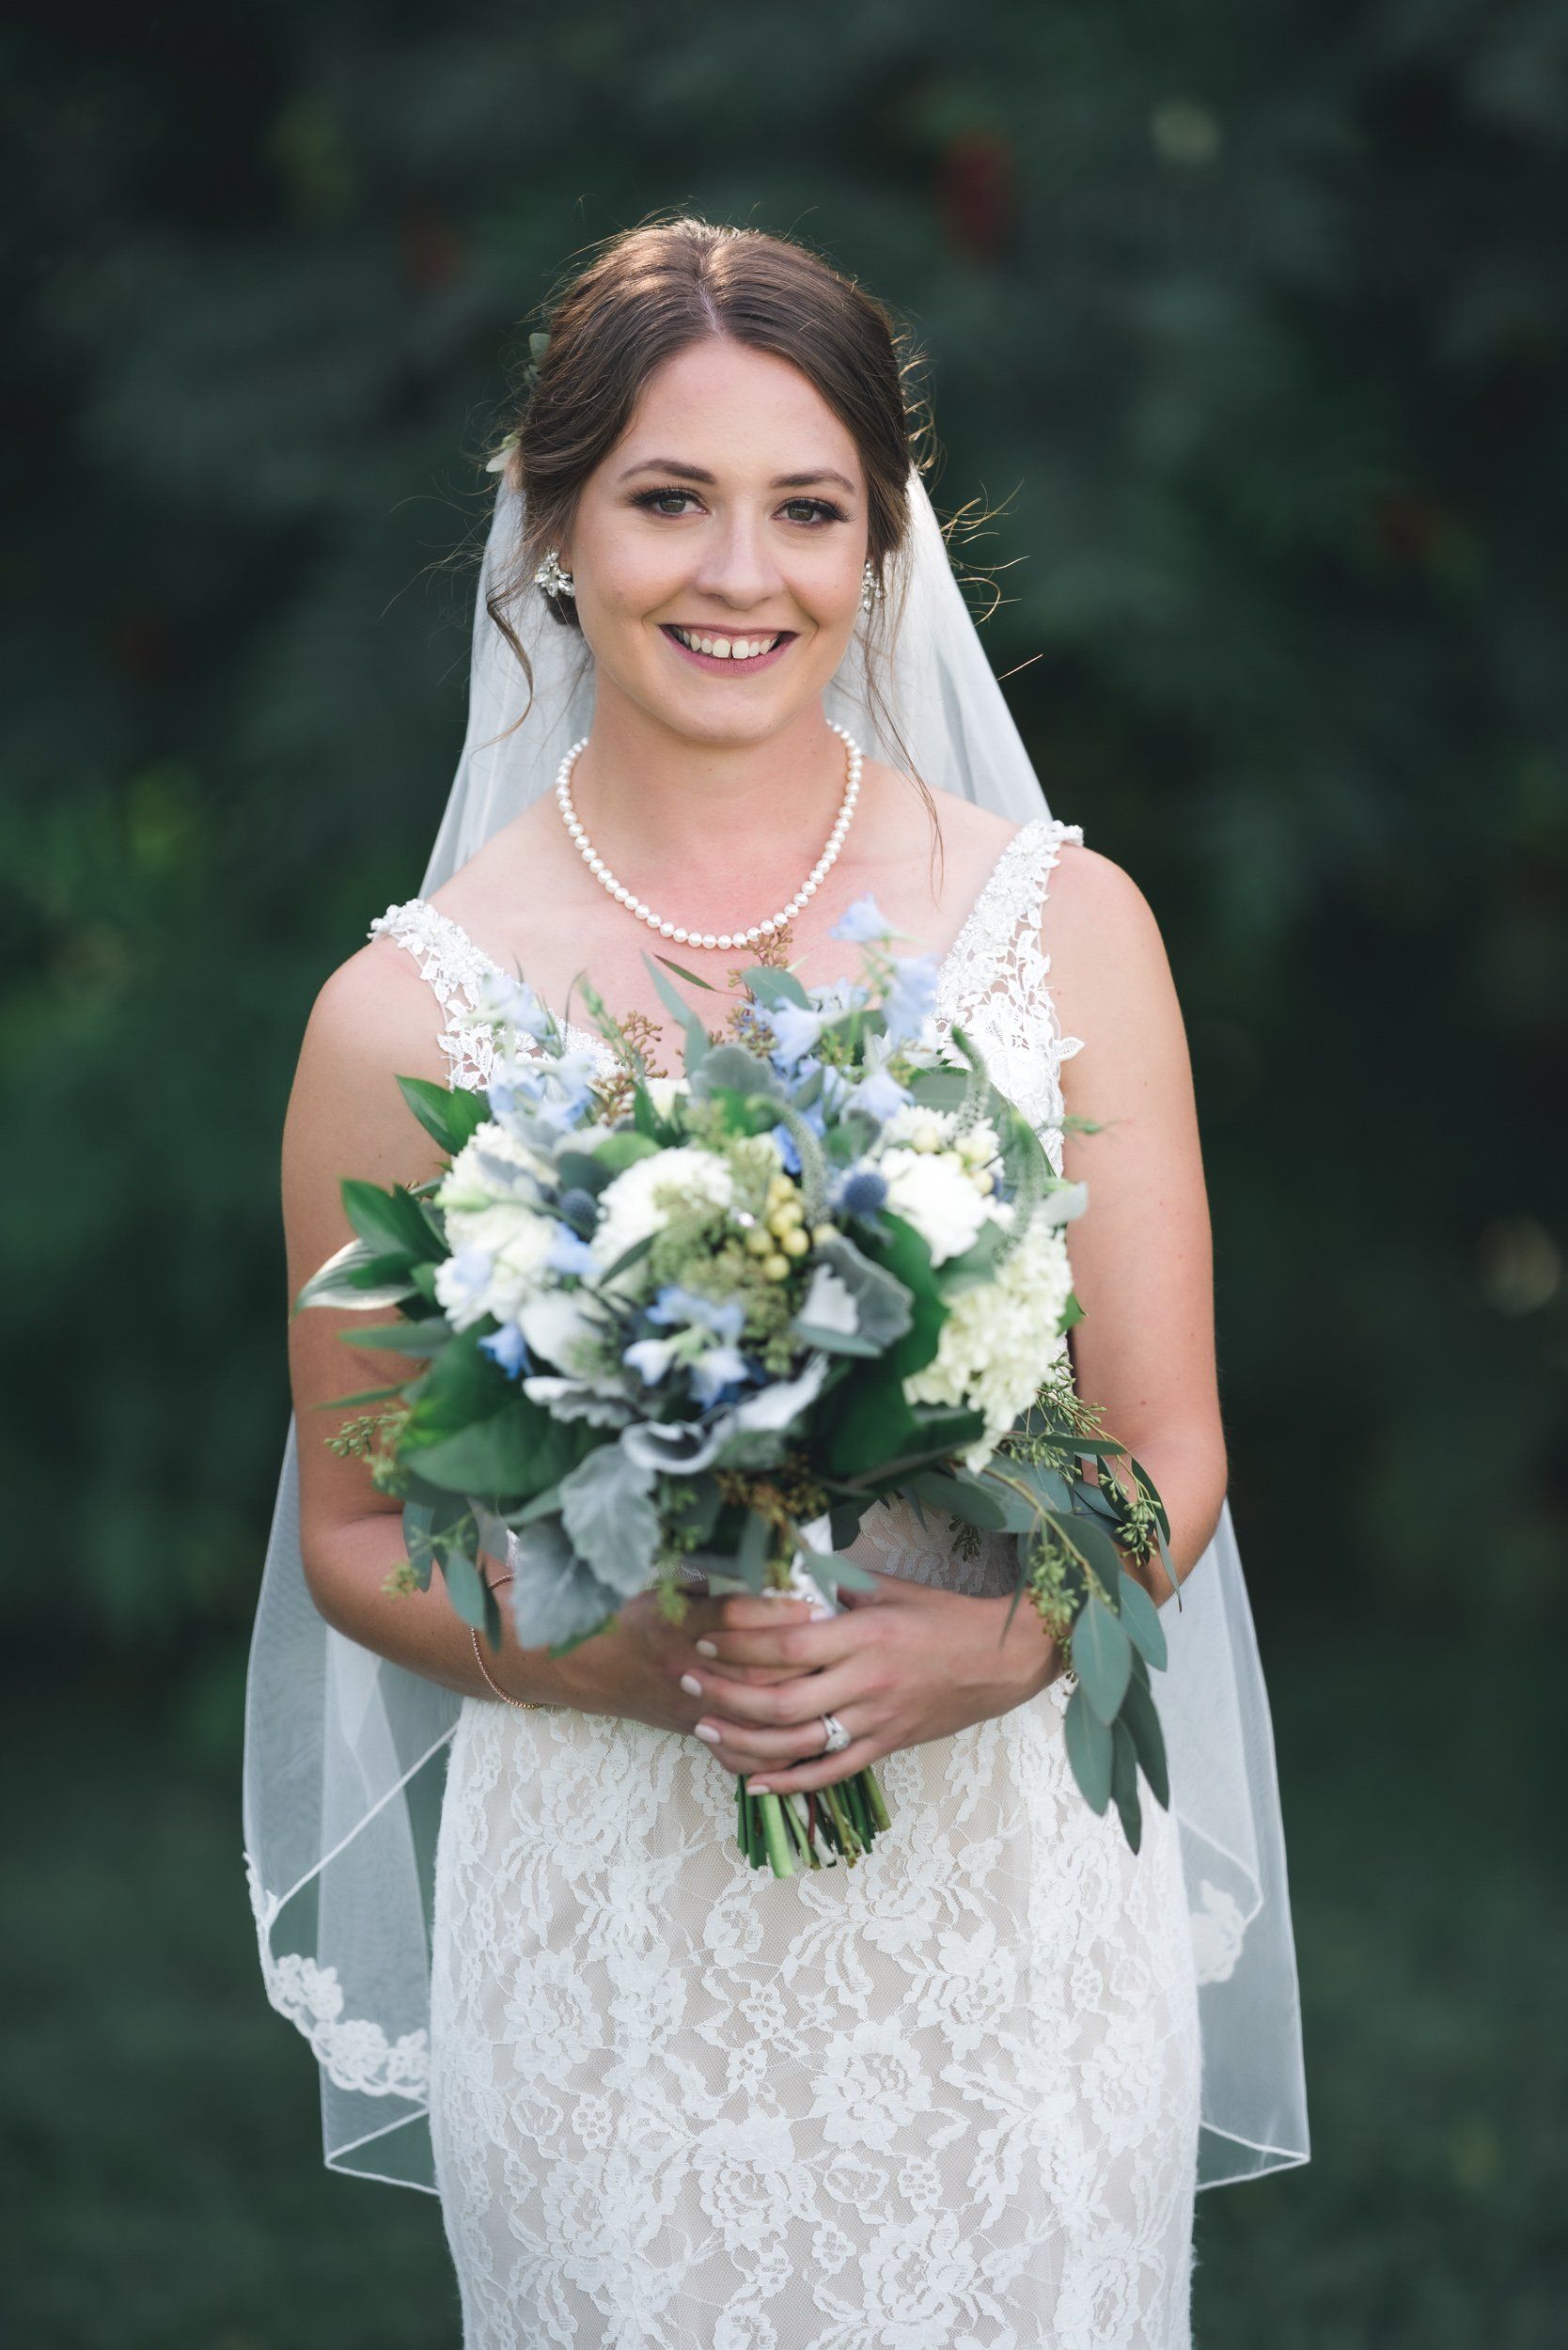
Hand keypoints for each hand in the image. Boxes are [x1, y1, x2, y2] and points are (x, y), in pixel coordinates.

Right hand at [545, 1581, 822, 1734]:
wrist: (592, 1666)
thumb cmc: (634, 1616)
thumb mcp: (664, 1585)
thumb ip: (711, 1578)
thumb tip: (768, 1560)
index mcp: (675, 1622)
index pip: (733, 1616)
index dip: (776, 1609)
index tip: (815, 1601)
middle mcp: (685, 1667)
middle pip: (754, 1668)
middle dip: (801, 1656)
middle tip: (843, 1644)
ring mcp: (693, 1705)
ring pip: (753, 1712)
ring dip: (798, 1701)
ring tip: (835, 1686)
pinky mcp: (697, 1730)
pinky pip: (741, 1752)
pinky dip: (776, 1749)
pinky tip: (809, 1736)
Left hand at [671, 1568, 1062, 1794]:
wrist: (1004, 1659)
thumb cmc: (946, 1616)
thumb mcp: (892, 1589)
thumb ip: (841, 1590)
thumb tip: (790, 1579)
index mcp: (865, 1634)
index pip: (787, 1644)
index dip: (739, 1643)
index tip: (705, 1637)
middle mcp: (866, 1681)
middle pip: (781, 1698)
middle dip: (725, 1692)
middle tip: (686, 1679)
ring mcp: (876, 1721)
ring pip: (798, 1743)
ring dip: (744, 1740)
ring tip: (703, 1727)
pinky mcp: (886, 1747)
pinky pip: (831, 1772)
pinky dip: (790, 1783)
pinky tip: (754, 1781)